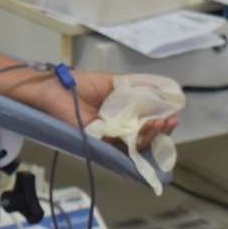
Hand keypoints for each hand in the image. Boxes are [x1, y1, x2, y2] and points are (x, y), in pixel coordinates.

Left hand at [41, 70, 177, 150]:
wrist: (54, 88)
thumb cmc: (79, 84)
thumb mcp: (114, 82)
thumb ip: (139, 86)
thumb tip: (166, 89)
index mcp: (121, 115)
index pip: (147, 124)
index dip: (162, 121)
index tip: (173, 115)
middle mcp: (116, 129)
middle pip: (146, 137)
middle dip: (161, 131)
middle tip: (169, 121)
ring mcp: (108, 138)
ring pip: (137, 144)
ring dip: (153, 134)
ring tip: (160, 122)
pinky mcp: (99, 142)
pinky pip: (121, 147)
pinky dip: (136, 138)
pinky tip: (146, 127)